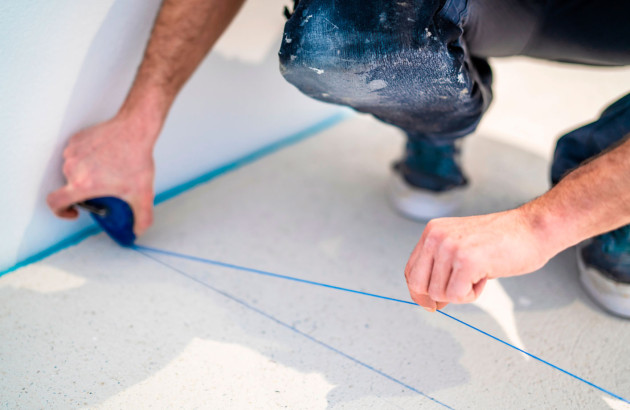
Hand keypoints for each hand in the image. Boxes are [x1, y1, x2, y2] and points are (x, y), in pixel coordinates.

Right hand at [47, 113, 159, 235]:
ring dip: (86, 175)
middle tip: (105, 188)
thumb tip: (139, 231)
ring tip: (107, 171)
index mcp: (82, 184)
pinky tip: (104, 158)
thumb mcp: (143, 194)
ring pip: (73, 171)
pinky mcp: (76, 140)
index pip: (55, 202)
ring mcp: (72, 152)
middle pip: (70, 187)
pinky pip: (75, 155)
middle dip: (85, 191)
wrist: (135, 129)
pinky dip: (86, 160)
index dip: (61, 211)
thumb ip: (142, 218)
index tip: (74, 211)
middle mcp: (72, 168)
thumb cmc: (136, 158)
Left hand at [404, 209, 551, 310]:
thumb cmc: (503, 239)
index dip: (419, 292)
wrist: (532, 229)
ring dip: (460, 292)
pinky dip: (472, 294)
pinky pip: (457, 296)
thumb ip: (441, 265)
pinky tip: (485, 276)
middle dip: (437, 296)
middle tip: (459, 291)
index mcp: (433, 231)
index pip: (411, 270)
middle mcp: (437, 237)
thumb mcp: (461, 245)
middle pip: (418, 285)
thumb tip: (427, 299)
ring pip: (438, 293)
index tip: (430, 302)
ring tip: (479, 274)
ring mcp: (450, 248)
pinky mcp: (466, 261)